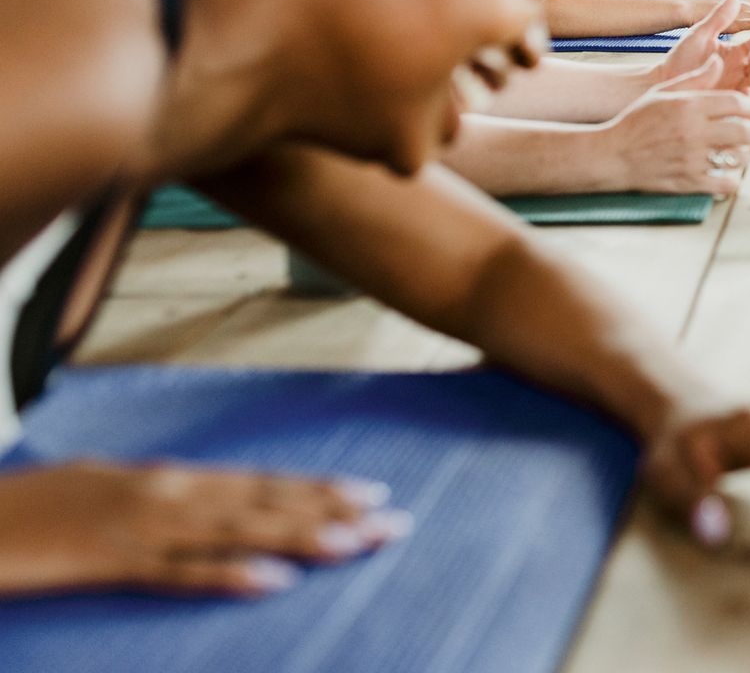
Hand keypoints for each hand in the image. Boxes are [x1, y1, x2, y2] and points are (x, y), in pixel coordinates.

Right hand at [0, 461, 408, 598]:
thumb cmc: (46, 502)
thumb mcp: (118, 485)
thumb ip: (171, 491)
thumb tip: (218, 494)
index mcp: (176, 477)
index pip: (265, 484)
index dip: (322, 489)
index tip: (376, 492)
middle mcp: (172, 493)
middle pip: (268, 505)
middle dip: (334, 513)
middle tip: (395, 521)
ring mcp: (144, 527)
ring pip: (239, 534)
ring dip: (300, 539)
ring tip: (354, 543)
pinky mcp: (112, 563)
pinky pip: (180, 572)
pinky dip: (228, 576)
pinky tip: (271, 582)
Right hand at [593, 57, 749, 194]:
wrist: (611, 155)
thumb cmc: (637, 120)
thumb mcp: (664, 92)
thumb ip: (696, 78)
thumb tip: (719, 59)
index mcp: (689, 106)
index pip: (738, 103)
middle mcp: (693, 131)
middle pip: (745, 131)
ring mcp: (691, 158)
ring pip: (738, 158)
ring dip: (745, 156)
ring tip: (741, 154)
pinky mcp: (688, 181)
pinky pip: (725, 183)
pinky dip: (733, 180)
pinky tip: (728, 175)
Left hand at [657, 0, 749, 95]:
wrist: (665, 79)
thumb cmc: (682, 57)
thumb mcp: (701, 34)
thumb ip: (719, 18)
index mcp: (738, 52)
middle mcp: (741, 69)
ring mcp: (736, 84)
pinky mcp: (728, 99)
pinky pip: (745, 98)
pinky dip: (748, 93)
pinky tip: (744, 88)